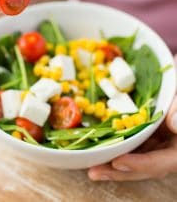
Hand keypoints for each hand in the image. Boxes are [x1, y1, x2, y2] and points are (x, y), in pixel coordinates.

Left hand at [88, 56, 176, 180]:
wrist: (174, 87)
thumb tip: (175, 125)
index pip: (163, 162)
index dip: (141, 165)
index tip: (119, 162)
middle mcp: (168, 150)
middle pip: (144, 168)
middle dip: (119, 171)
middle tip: (94, 172)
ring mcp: (155, 145)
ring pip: (135, 160)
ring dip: (112, 165)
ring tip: (91, 168)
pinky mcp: (145, 138)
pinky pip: (129, 147)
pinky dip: (114, 150)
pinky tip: (97, 151)